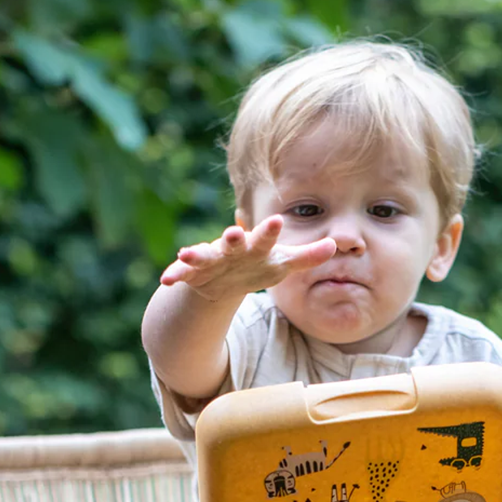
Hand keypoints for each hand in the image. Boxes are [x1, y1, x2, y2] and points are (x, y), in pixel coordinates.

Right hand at [159, 216, 336, 301]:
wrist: (223, 281)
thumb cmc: (256, 267)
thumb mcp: (282, 265)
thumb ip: (307, 257)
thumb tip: (335, 245)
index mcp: (255, 247)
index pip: (266, 238)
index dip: (271, 231)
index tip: (277, 220)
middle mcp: (232, 249)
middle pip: (233, 242)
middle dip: (232, 238)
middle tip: (234, 232)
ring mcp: (211, 260)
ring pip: (204, 255)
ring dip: (196, 254)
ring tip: (186, 253)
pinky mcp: (194, 273)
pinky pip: (183, 274)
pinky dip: (175, 275)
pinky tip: (166, 280)